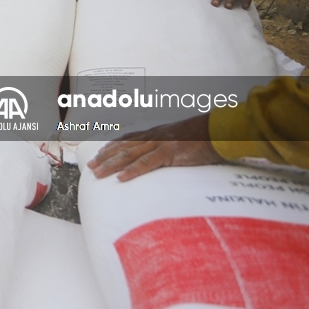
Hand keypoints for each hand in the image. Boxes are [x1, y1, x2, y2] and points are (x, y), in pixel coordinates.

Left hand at [87, 115, 222, 180]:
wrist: (217, 130)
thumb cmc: (202, 138)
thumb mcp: (180, 141)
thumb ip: (168, 149)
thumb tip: (163, 160)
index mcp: (155, 134)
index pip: (127, 140)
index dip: (111, 148)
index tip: (99, 155)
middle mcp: (153, 137)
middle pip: (123, 148)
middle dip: (105, 158)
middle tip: (91, 167)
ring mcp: (160, 144)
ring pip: (129, 155)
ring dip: (112, 165)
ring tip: (99, 174)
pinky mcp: (169, 152)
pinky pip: (147, 163)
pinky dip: (133, 170)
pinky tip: (121, 178)